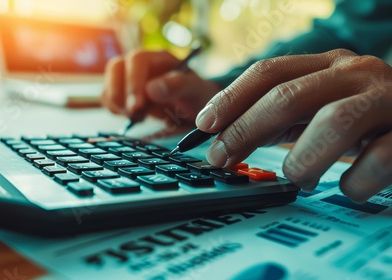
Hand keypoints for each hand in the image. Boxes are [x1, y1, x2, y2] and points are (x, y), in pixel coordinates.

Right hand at [101, 50, 220, 124]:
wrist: (194, 107)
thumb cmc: (196, 95)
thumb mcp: (195, 90)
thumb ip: (177, 85)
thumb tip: (152, 89)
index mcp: (157, 58)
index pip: (136, 60)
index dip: (134, 81)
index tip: (139, 106)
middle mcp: (139, 64)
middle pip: (115, 69)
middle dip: (120, 94)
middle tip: (134, 114)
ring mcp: (128, 78)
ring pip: (109, 84)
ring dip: (117, 104)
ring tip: (138, 117)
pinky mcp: (122, 93)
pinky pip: (107, 98)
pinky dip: (115, 110)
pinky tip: (134, 117)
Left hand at [195, 49, 391, 202]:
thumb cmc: (366, 118)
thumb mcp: (321, 105)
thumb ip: (280, 118)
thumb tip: (225, 139)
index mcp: (329, 65)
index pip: (270, 72)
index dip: (231, 97)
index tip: (203, 124)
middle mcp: (356, 74)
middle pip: (289, 96)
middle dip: (246, 130)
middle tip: (221, 157)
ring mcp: (387, 101)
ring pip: (333, 124)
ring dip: (302, 159)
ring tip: (298, 178)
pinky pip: (376, 161)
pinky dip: (353, 182)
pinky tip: (348, 188)